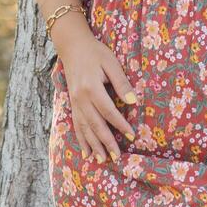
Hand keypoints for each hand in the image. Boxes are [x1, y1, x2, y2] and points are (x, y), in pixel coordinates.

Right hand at [57, 34, 139, 162]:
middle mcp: (81, 98)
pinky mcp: (72, 104)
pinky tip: (86, 152)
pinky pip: (76, 126)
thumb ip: (122, 83)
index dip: (120, 125)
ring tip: (102, 160)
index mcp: (92, 88)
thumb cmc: (96, 53)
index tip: (132, 136)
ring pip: (85, 128)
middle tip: (117, 157)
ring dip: (94, 146)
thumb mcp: (111, 63)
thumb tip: (134, 102)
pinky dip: (82, 140)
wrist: (73, 47)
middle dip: (107, 142)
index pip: (108, 111)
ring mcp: (74, 103)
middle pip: (96, 124)